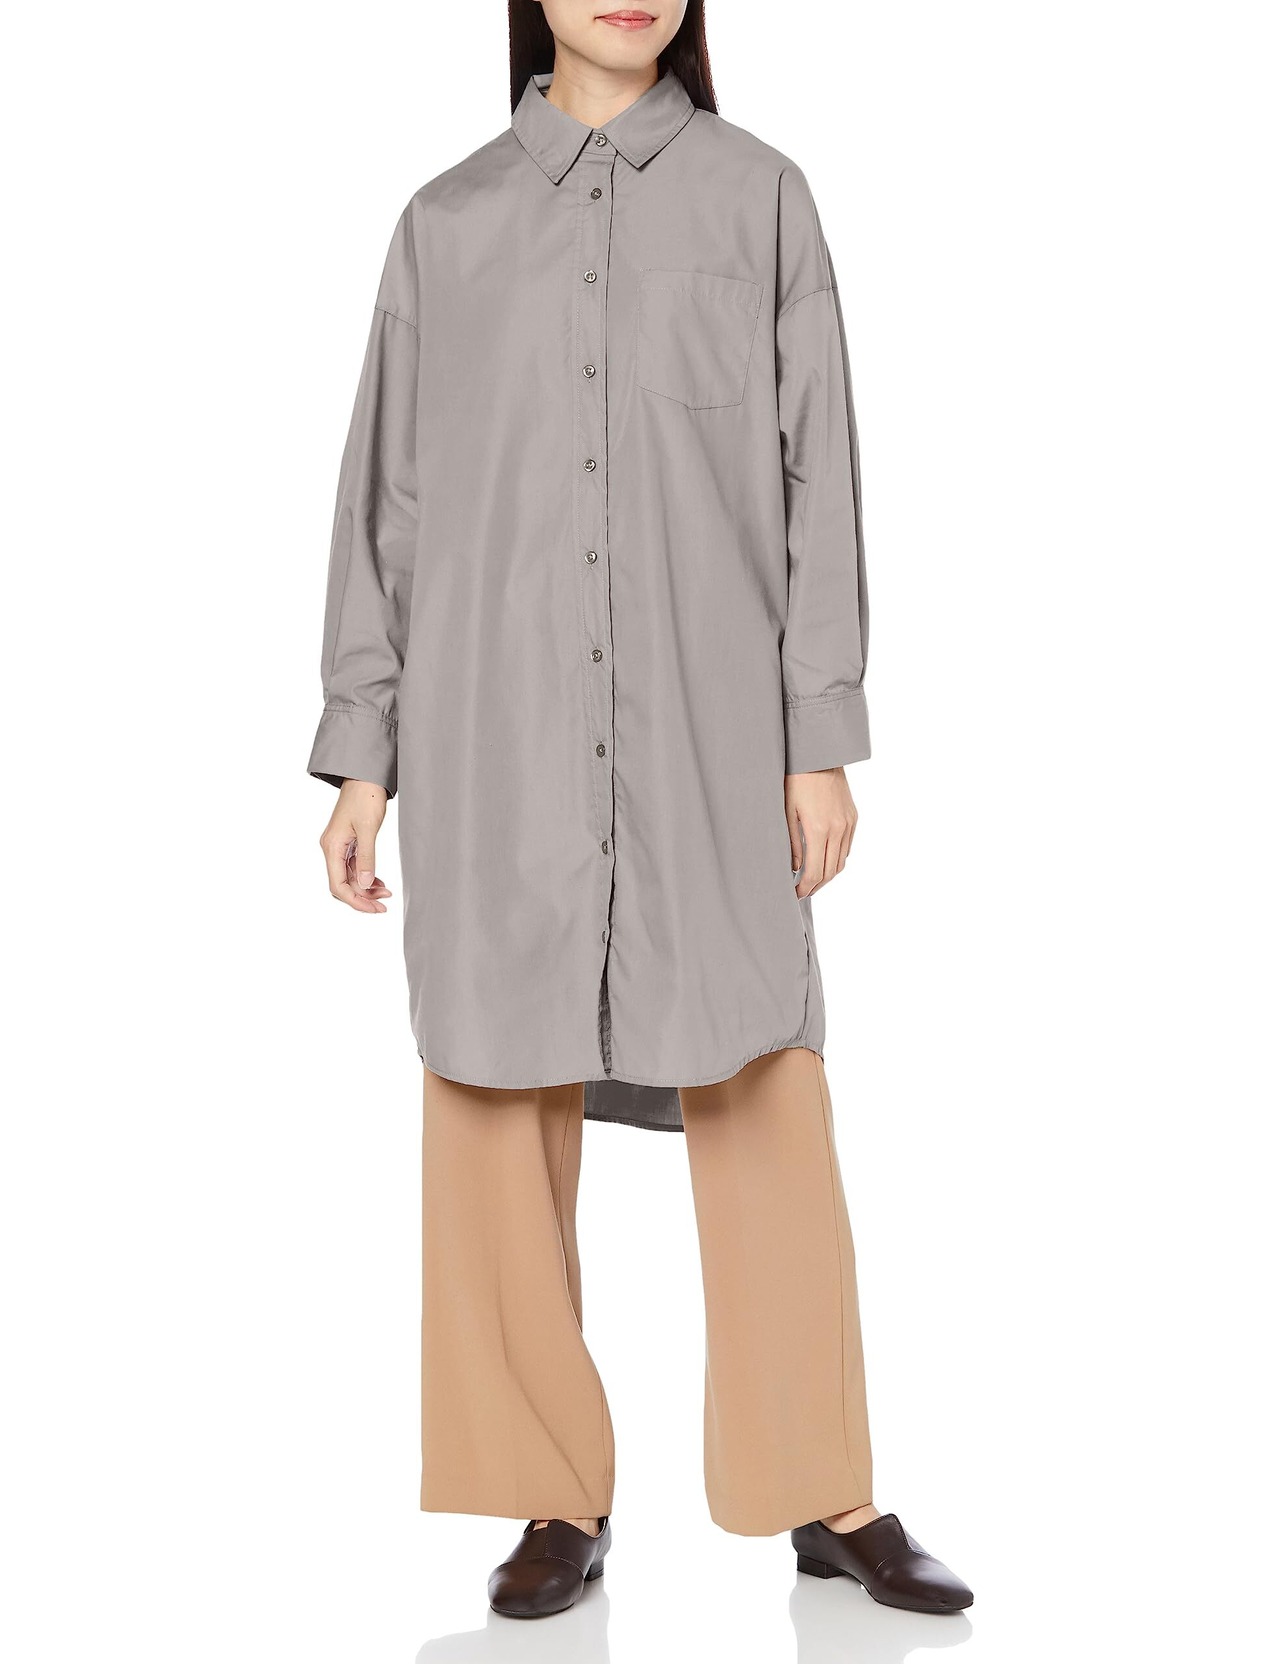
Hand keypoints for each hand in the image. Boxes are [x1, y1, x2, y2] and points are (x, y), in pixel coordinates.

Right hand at [320, 780, 391, 912]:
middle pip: (342, 885)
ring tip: (385, 894)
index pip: (338, 885)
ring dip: (365, 888)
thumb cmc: (365, 797)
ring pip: (349, 877)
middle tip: (383, 906)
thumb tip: (365, 885)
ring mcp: (339, 846)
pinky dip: (366, 876)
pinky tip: (378, 881)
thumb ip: (367, 857)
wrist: (365, 776)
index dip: (355, 900)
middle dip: (362, 897)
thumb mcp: (368, 828)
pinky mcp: (348, 843)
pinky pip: (353, 867)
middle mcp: (331, 849)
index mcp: (332, 847)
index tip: (375, 908)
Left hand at [785, 767, 857, 898]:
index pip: (814, 871)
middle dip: (816, 886)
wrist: (819, 755)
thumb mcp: (787, 811)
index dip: (805, 887)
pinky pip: (847, 847)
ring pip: (841, 862)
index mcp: (818, 829)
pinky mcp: (853, 817)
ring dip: (828, 875)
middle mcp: (838, 829)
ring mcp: (848, 823)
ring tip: (813, 880)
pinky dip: (837, 859)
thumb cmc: (796, 780)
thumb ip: (792, 843)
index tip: (795, 894)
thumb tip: (795, 868)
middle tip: (802, 892)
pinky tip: (825, 860)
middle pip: (830, 872)